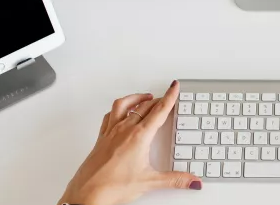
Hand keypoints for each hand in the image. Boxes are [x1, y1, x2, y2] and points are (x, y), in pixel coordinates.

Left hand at [58, 81, 200, 204]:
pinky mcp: (101, 138)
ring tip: (144, 97)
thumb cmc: (112, 186)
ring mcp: (111, 132)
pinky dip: (118, 109)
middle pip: (144, 106)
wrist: (88, 193)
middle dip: (158, 99)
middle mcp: (124, 130)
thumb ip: (175, 180)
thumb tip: (191, 180)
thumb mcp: (150, 182)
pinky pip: (110, 116)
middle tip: (166, 96)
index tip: (174, 86)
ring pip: (124, 105)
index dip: (169, 97)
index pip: (159, 111)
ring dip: (136, 98)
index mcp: (139, 136)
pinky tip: (119, 112)